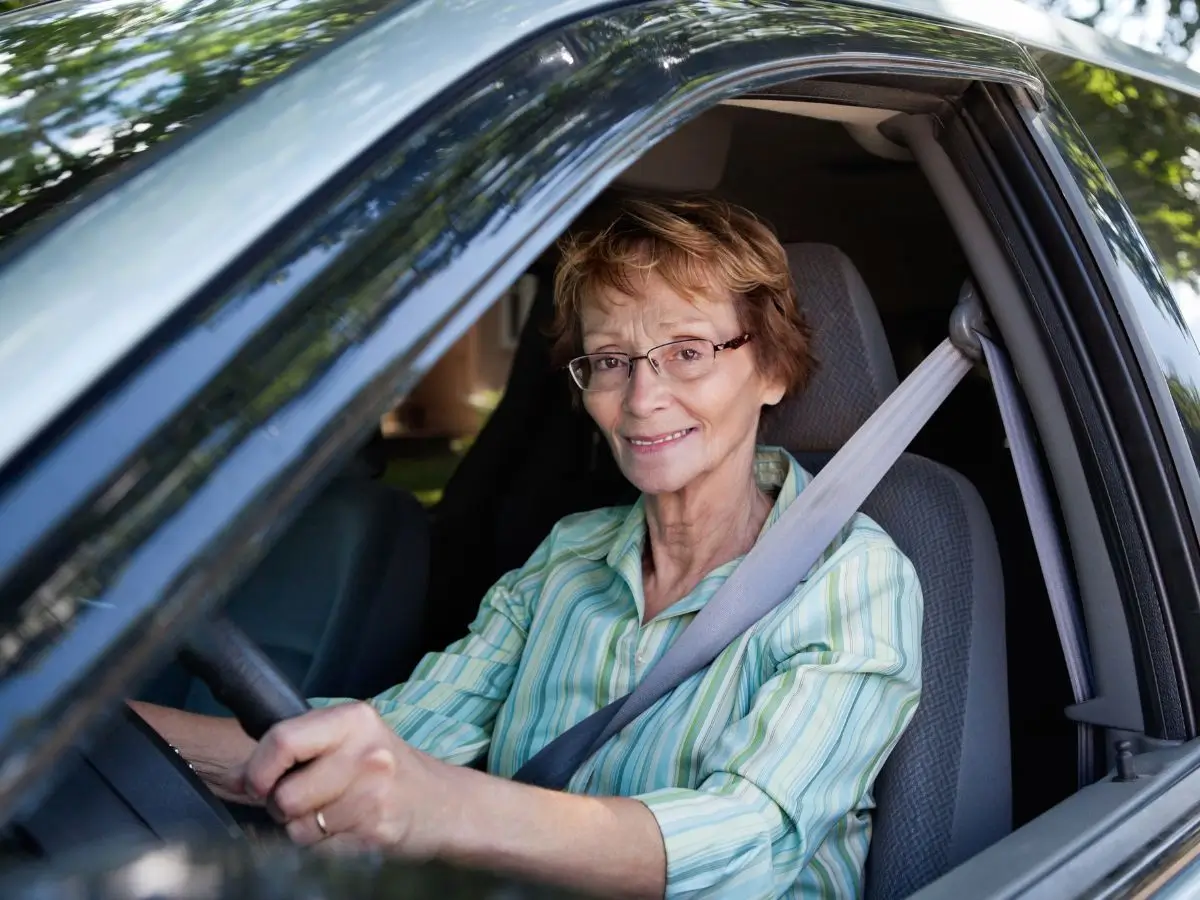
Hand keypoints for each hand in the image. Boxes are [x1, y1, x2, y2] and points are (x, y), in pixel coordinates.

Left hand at [243, 701, 452, 854]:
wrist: (443, 802)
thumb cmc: (387, 769)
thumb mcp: (352, 739)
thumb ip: (302, 745)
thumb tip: (240, 774)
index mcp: (354, 719)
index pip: (282, 740)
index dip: (258, 770)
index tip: (259, 783)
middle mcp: (366, 752)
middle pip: (285, 794)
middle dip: (282, 807)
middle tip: (304, 801)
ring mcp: (374, 793)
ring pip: (299, 828)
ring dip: (305, 829)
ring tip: (332, 814)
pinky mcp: (377, 831)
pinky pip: (321, 849)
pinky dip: (326, 845)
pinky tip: (350, 829)